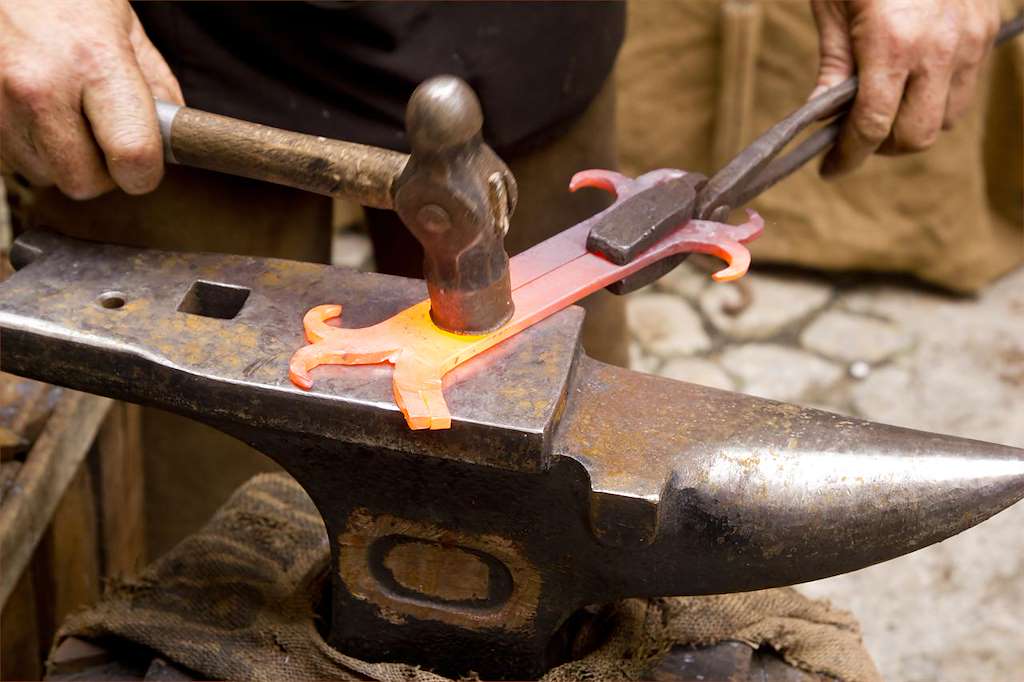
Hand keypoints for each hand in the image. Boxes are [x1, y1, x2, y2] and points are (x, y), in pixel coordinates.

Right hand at [0, 0, 182, 198]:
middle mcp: (40, 86)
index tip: (144, 166)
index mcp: (95, 62)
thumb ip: (156, 89)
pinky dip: (26, 146)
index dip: (144, 172)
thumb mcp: (125, 29)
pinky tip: (31, 110)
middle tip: (101, 137)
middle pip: (82, 182)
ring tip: (60, 112)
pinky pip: (11, 161)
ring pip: (43, 175)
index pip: (132, 153)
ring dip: (58, 158)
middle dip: (99, 171)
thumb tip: (174, 142)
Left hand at [810, 0, 999, 175]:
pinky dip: (937, 101)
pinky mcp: (986, 31)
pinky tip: (910, 86)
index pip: (873, 126)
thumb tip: (820, 120)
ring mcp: (970, 40)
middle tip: (853, 140)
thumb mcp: (832, 9)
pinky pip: (965, 89)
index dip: (848, 156)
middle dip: (881, 147)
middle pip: (915, 136)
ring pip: (946, 120)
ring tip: (882, 113)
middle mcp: (940, 48)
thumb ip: (832, 69)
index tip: (830, 169)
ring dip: (912, 127)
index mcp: (893, 44)